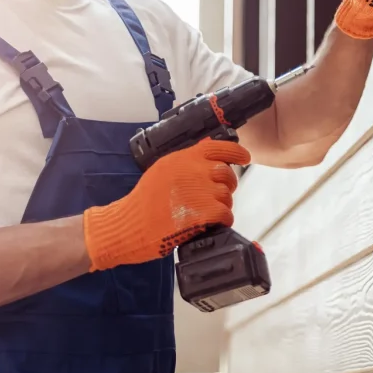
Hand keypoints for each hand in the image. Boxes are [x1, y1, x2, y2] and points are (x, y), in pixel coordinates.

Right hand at [83, 139, 250, 270]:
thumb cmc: (143, 201)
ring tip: (210, 212)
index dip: (236, 152)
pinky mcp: (201, 213)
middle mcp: (193, 171)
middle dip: (227, 185)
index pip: (217, 147)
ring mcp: (198, 192)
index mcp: (182, 158)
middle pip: (226, 173)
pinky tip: (215, 223)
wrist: (127, 225)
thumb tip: (209, 150)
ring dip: (223, 205)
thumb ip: (186, 161)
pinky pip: (225, 214)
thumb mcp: (162, 170)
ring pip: (227, 195)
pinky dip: (224, 219)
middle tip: (218, 194)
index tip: (245, 157)